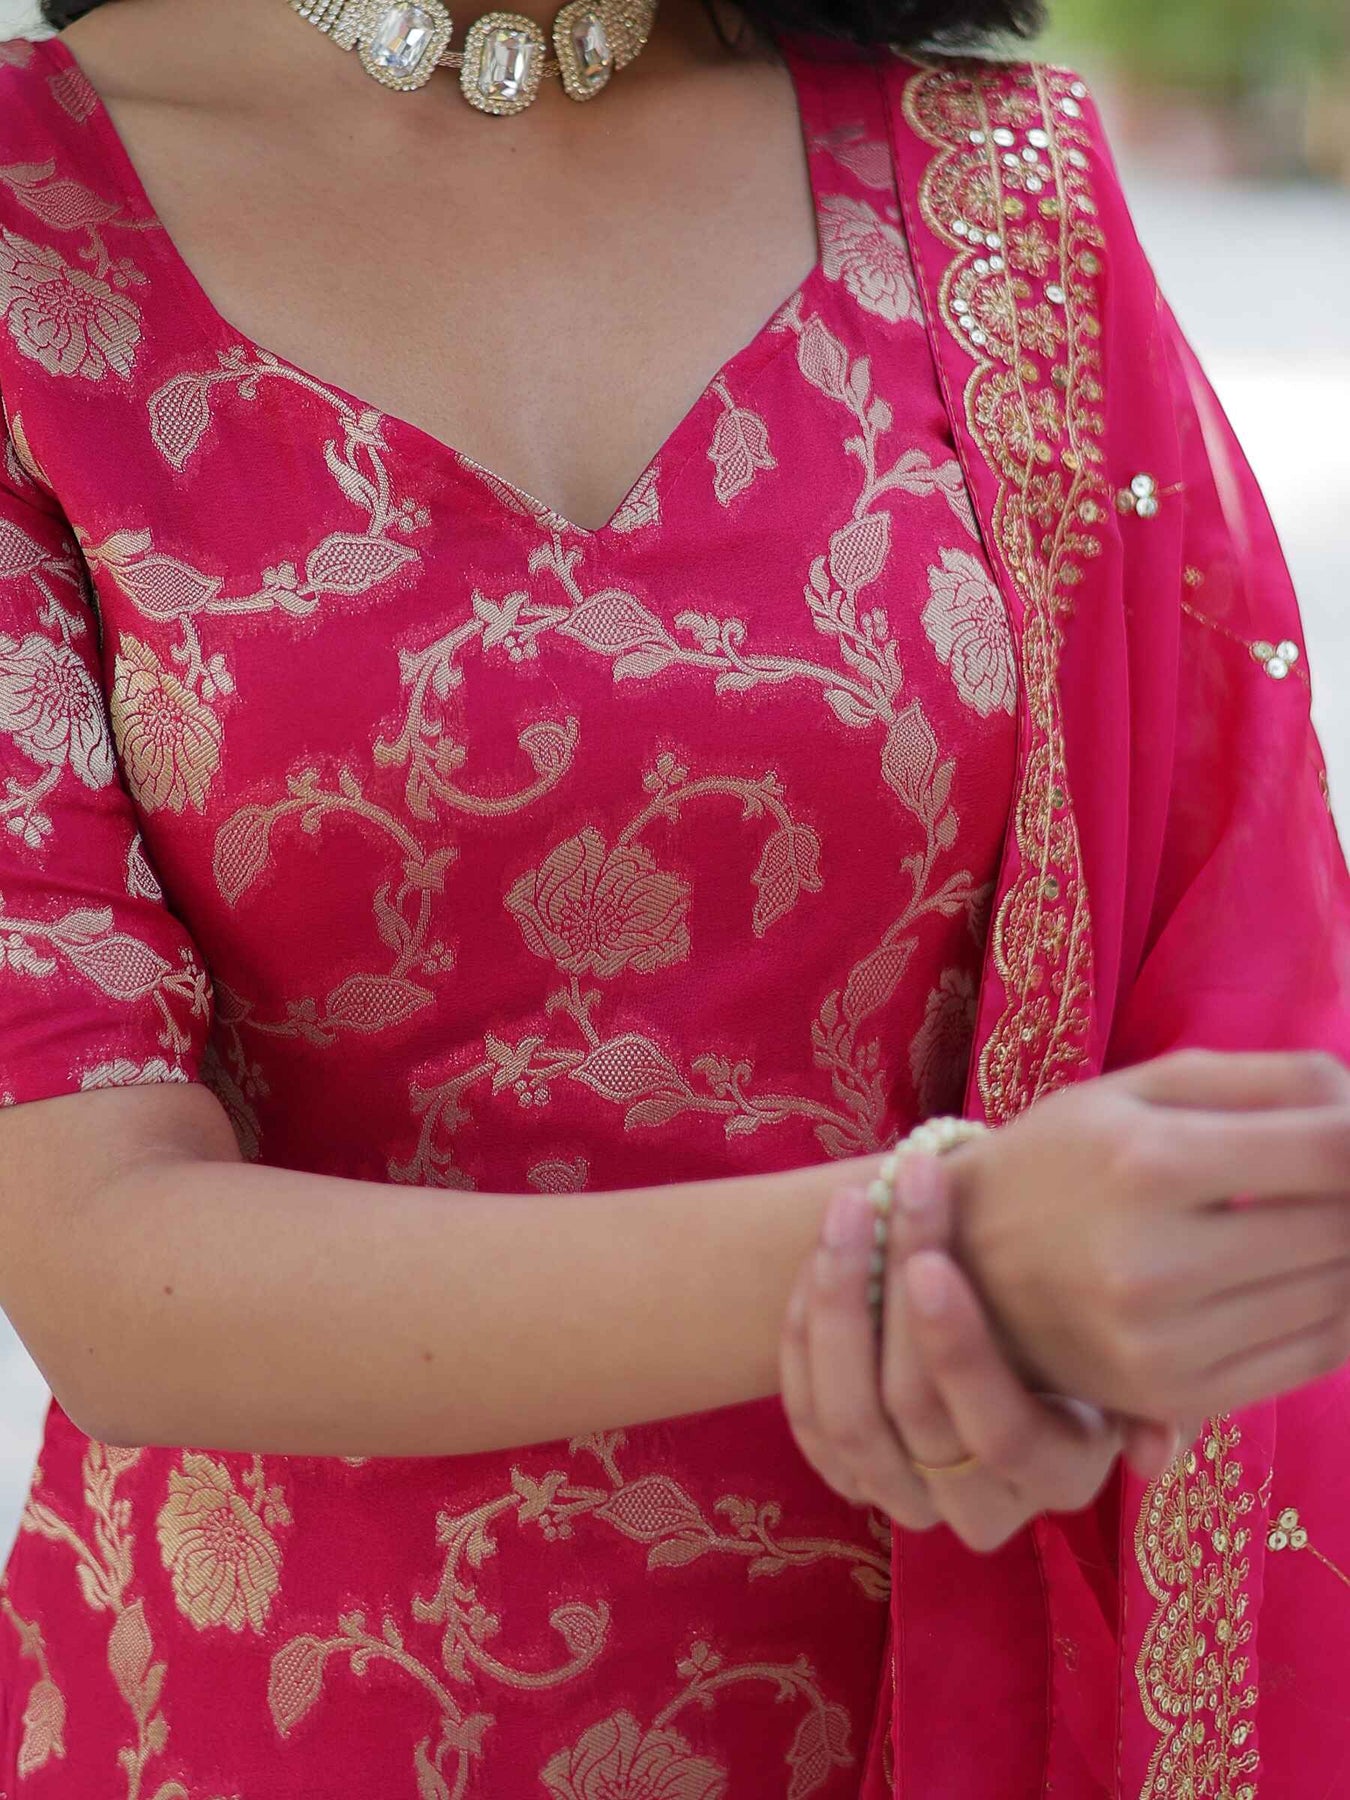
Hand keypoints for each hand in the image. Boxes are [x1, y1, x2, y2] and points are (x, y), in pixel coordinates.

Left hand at [779, 1154, 1155, 1553]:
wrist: (1005, 1320)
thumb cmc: (1073, 1317)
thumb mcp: (1125, 1343)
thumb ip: (1156, 1385)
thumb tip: (1156, 1449)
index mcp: (1060, 1475)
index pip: (1000, 1432)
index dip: (957, 1350)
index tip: (930, 1261)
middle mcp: (980, 1507)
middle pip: (913, 1410)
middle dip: (891, 1291)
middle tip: (891, 1194)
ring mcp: (904, 1497)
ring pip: (849, 1417)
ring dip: (839, 1301)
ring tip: (848, 1208)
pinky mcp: (845, 1475)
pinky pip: (807, 1414)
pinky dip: (805, 1331)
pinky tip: (821, 1253)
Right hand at [951, 1049, 1349, 1421]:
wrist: (961, 1261)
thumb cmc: (1064, 1156)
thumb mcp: (1142, 1088)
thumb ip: (1267, 1081)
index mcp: (1146, 1161)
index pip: (1333, 1149)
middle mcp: (1154, 1262)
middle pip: (1345, 1224)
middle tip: (1339, 1175)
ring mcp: (1165, 1342)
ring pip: (1340, 1294)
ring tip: (1322, 1217)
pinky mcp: (1175, 1396)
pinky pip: (1314, 1355)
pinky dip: (1343, 1311)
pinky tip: (1316, 1274)